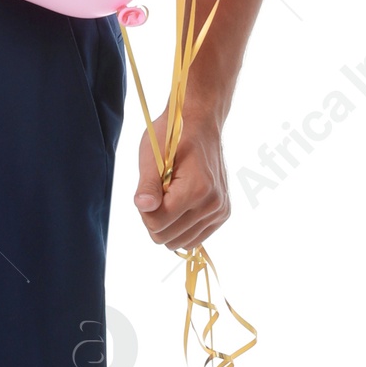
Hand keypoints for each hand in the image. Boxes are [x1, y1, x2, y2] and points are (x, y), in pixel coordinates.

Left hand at [134, 105, 229, 251]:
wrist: (201, 124)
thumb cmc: (173, 137)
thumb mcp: (152, 156)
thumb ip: (147, 185)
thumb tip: (143, 206)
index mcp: (196, 190)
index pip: (156, 224)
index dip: (145, 208)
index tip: (150, 188)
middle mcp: (213, 205)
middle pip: (166, 237)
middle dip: (155, 217)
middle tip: (160, 191)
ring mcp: (220, 211)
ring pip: (180, 242)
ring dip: (169, 223)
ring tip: (172, 196)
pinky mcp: (222, 214)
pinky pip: (194, 238)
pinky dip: (182, 227)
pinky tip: (182, 204)